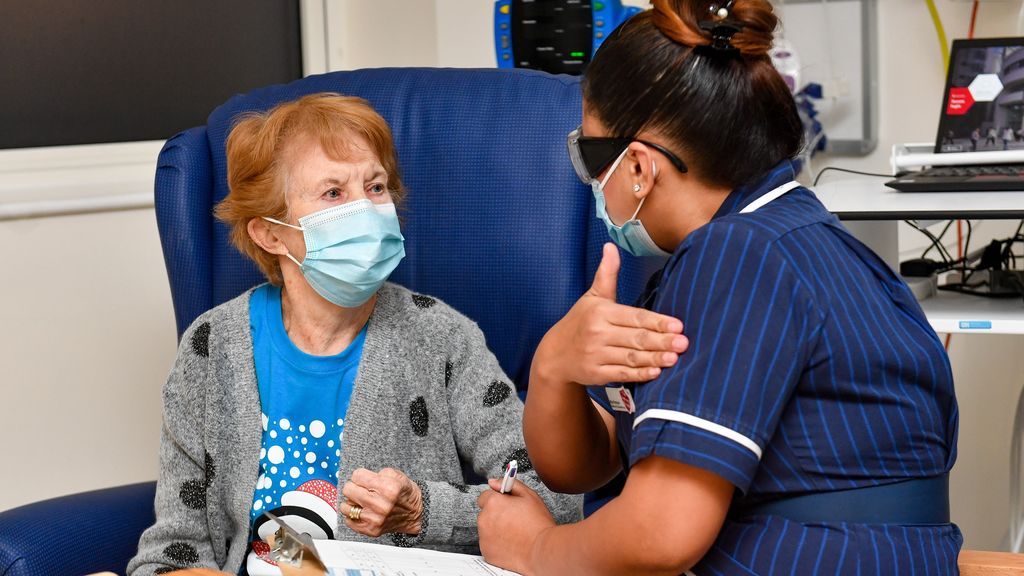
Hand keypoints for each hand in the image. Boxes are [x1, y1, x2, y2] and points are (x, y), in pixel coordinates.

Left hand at [341, 467, 422, 537]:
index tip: (363, 478)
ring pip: (345, 506)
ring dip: (352, 502)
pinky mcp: (371, 530)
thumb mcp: (397, 475)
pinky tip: (362, 511)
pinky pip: (349, 521)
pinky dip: (353, 515)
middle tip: (361, 489)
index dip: (360, 475)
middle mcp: (381, 505)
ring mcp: (375, 519)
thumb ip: (377, 473)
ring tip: (361, 501)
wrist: (415, 514)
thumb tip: (359, 477)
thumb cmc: (405, 494)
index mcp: (388, 488)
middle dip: (354, 487)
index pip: (357, 475)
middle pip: (348, 490)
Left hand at [477, 478, 554, 575]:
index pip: (485, 496)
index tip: (507, 506)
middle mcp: (484, 519)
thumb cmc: (538, 524)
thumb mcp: (529, 495)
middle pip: (485, 513)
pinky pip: (489, 544)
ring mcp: (484, 537)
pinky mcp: (486, 552)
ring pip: (486, 529)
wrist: (542, 550)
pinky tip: (511, 543)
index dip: (498, 500)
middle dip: (496, 515)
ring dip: (496, 529)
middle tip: (514, 520)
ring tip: (514, 533)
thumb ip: (509, 484)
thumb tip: (494, 482)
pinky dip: (497, 544)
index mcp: (493, 502)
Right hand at [535, 243, 686, 385]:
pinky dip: (639, 374)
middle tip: (684, 343)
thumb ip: (606, 274)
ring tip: (674, 358)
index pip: (634, 316)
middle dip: (661, 341)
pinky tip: (655, 373)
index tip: (677, 325)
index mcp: (600, 312)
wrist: (554, 354)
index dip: (657, 321)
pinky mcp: (596, 374)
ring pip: (630, 357)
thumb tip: (610, 246)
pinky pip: (621, 374)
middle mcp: (597, 333)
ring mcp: (596, 355)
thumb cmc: (579, 322)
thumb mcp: (591, 297)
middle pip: (635, 338)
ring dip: (654, 359)